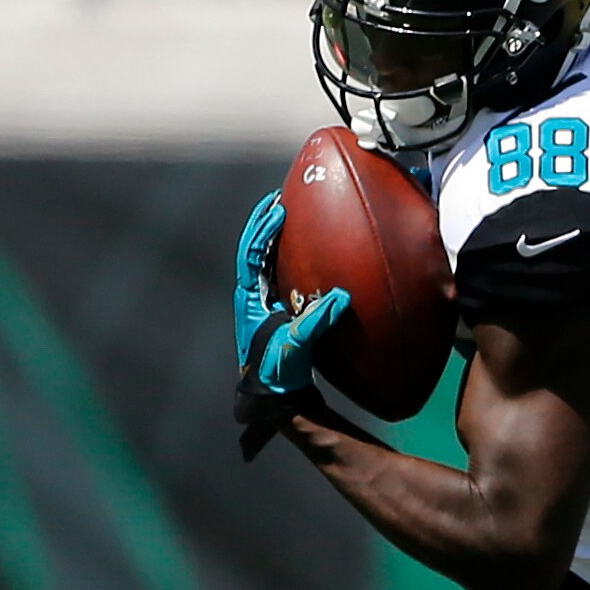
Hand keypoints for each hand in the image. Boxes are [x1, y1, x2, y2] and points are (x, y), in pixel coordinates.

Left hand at [231, 190, 347, 453]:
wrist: (277, 392)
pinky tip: (305, 245)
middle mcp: (252, 295)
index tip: (277, 209)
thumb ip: (316, 322)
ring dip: (274, 235)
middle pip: (254, 248)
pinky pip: (280, 271)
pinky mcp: (277, 307)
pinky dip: (288, 254)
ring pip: (264, 258)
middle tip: (279, 197)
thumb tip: (340, 296)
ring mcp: (263, 300)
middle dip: (265, 222)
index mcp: (249, 298)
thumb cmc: (280, 370)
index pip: (251, 254)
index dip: (263, 230)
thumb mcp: (296, 345)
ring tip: (289, 212)